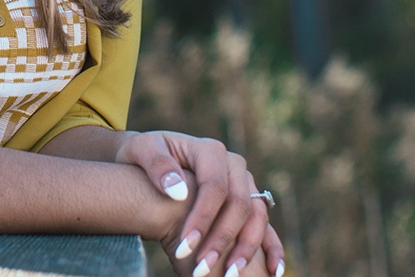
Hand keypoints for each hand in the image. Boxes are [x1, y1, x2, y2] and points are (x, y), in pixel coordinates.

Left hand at [114, 131, 285, 276]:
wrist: (152, 157)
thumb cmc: (144, 155)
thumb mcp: (141, 150)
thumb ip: (157, 165)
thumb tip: (179, 191)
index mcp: (210, 151)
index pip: (214, 188)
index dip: (202, 220)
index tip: (182, 249)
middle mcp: (234, 166)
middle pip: (239, 205)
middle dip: (221, 240)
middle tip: (199, 270)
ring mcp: (244, 184)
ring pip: (256, 217)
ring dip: (245, 249)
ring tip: (229, 276)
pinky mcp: (248, 202)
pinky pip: (265, 225)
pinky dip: (272, 248)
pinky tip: (274, 272)